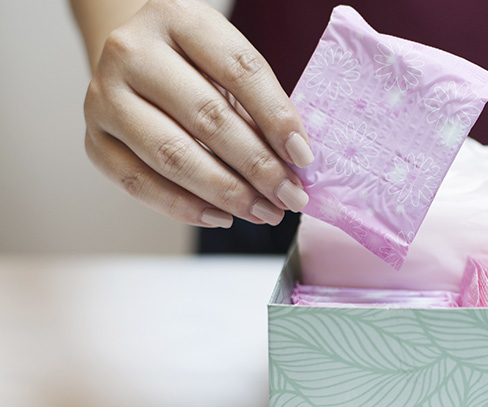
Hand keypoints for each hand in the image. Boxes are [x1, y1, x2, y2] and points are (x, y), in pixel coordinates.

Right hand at [83, 0, 314, 227]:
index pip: (239, 70)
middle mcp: (132, 51)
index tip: (303, 158)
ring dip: (226, 192)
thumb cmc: (193, 64)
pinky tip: (221, 215)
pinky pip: (139, 183)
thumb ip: (258, 104)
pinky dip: (185, 206)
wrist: (134, 61)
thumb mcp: (228, 62)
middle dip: (257, 166)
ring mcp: (104, 95)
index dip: (277, 117)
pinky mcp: (93, 138)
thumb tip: (293, 163)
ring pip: (171, 155)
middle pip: (206, 117)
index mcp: (178, 17)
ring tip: (264, 211)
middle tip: (289, 196)